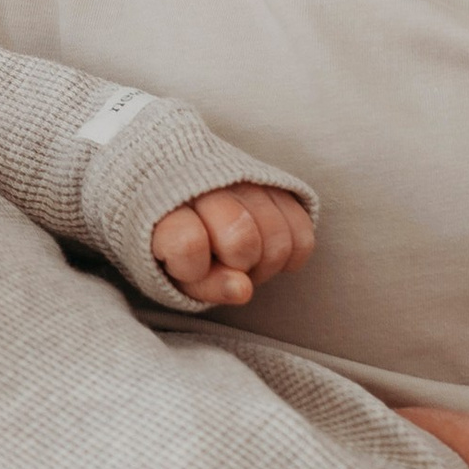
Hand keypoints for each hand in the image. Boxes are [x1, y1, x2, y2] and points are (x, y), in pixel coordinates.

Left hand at [151, 182, 315, 307]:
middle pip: (242, 237)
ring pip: (279, 236)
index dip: (192, 267)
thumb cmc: (176, 246)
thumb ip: (206, 285)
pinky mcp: (277, 183)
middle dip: (238, 264)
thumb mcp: (175, 272)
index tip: (186, 264)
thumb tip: (244, 290)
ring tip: (244, 259)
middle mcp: (208, 182)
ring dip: (267, 262)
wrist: (181, 195)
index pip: (189, 242)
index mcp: (166, 203)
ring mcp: (245, 178)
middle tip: (225, 264)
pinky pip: (302, 231)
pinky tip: (267, 251)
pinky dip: (291, 254)